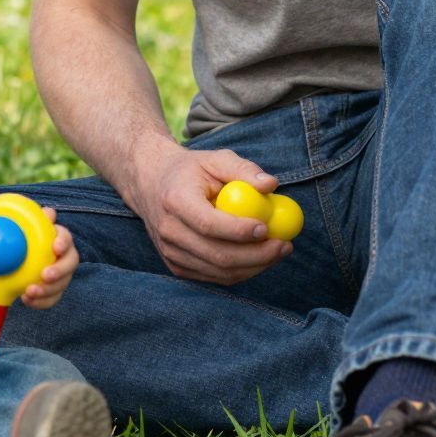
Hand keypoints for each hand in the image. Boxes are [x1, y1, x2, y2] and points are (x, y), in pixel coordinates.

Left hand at [20, 207, 78, 309]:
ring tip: (29, 292)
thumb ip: (32, 218)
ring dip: (48, 290)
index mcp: (58, 238)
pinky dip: (40, 302)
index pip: (66, 237)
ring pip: (62, 284)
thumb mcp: (20, 225)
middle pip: (70, 264)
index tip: (55, 247)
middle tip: (45, 274)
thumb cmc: (16, 237)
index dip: (64, 242)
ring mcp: (60, 275)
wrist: (7, 256)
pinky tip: (25, 300)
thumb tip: (49, 212)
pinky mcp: (52, 291)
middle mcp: (63, 257)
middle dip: (60, 270)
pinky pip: (51, 299)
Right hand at [129, 141, 292, 284]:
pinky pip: (215, 277)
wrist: (151, 184)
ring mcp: (170, 253)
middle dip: (257, 256)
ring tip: (279, 250)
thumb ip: (244, 169)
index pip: (209, 224)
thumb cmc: (190, 171)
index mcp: (176, 201)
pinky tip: (258, 257)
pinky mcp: (176, 267)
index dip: (239, 231)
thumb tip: (272, 185)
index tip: (267, 228)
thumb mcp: (215, 159)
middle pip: (217, 255)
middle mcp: (169, 231)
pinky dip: (241, 272)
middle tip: (284, 245)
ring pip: (219, 272)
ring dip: (255, 267)